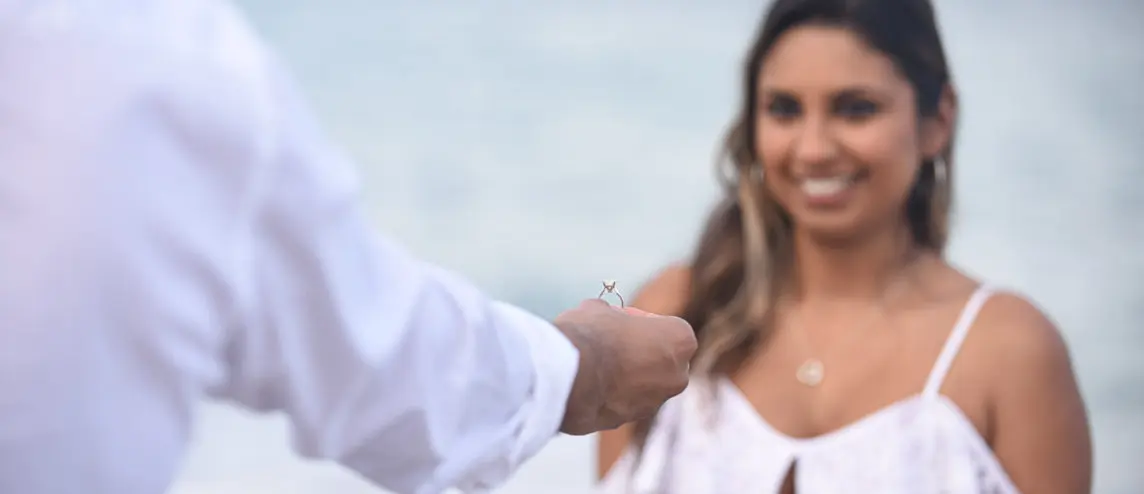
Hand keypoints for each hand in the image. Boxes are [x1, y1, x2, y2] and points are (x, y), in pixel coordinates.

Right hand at [553, 299, 696, 434]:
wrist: (568, 375)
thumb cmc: (591, 334)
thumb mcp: (602, 309)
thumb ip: (617, 318)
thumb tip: (609, 322)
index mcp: (681, 340)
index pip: (666, 326)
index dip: (640, 321)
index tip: (620, 319)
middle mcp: (677, 376)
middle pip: (660, 359)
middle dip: (639, 352)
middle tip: (610, 342)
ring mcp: (655, 403)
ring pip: (642, 385)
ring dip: (624, 376)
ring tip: (594, 364)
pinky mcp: (629, 421)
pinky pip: (622, 402)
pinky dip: (609, 395)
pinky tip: (587, 383)